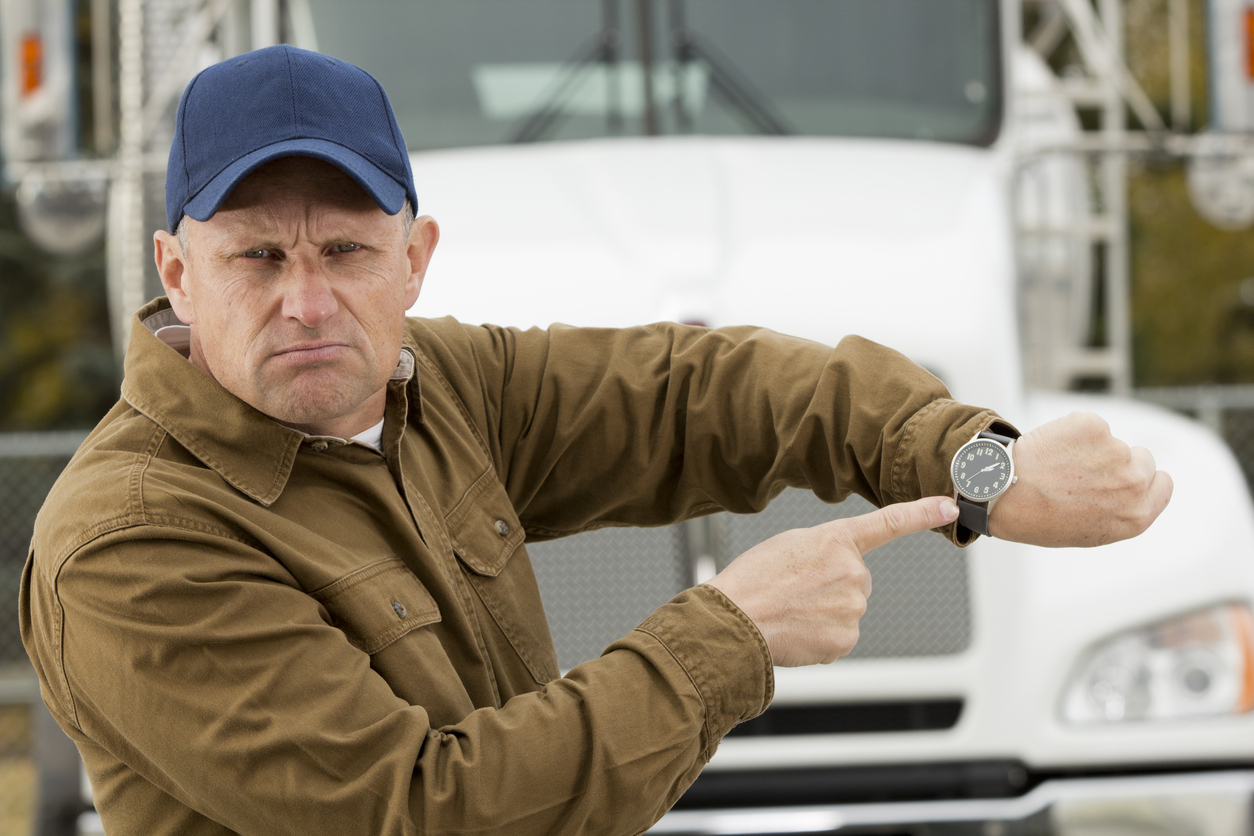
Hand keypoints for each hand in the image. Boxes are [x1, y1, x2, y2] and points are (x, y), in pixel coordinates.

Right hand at [706, 496, 959, 666]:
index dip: (923, 513)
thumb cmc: (751, 581)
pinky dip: (819, 638)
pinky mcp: (845, 639)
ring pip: (846, 610)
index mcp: (836, 540)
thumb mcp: (788, 546)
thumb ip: (824, 553)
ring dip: (823, 613)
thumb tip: (837, 582)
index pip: (889, 522)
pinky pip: (838, 637)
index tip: (950, 507)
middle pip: (854, 580)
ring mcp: (852, 606)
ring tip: (789, 611)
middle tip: (794, 591)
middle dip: (831, 587)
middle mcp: (852, 571)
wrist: (733, 620)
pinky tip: (795, 631)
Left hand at [989, 412, 1172, 546]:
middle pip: (1142, 458)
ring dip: (1088, 447)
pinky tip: (1049, 449)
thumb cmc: (1038, 517)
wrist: (1002, 492)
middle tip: (1081, 472)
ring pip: (1109, 441)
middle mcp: (1134, 483)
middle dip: (1118, 460)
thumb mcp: (1091, 531)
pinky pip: (1087, 424)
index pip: (1163, 483)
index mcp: (1137, 515)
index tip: (1125, 477)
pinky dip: (1070, 431)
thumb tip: (1132, 489)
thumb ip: (1120, 509)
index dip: (1144, 478)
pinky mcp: (1093, 426)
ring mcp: (1116, 451)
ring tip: (1055, 466)